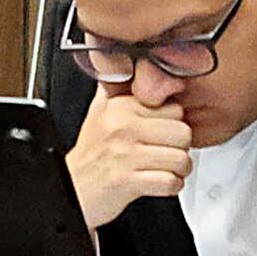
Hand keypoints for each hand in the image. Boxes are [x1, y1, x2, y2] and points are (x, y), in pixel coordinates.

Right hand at [67, 83, 194, 228]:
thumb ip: (120, 89)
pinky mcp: (127, 181)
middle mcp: (122, 127)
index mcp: (120, 107)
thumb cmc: (90, 155)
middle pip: (183, 133)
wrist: (73, 189)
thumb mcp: (100, 113)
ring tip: (163, 169)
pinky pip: (171, 182)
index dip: (173, 124)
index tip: (161, 134)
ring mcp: (125, 154)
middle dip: (180, 148)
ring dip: (178, 170)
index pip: (175, 108)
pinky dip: (170, 187)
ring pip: (181, 158)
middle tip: (164, 154)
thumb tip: (139, 66)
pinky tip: (158, 183)